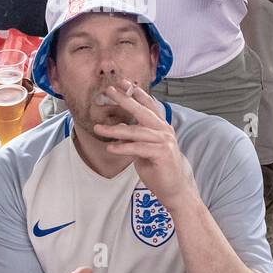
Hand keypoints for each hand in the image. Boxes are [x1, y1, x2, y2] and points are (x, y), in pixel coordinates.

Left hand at [92, 83, 197, 208]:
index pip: (149, 105)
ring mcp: (164, 141)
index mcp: (161, 127)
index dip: (137, 93)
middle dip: (125, 99)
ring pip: (135, 131)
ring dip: (114, 130)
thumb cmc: (158, 169)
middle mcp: (164, 130)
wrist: (175, 189)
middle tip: (110, 90)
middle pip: (142, 111)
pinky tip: (110, 148)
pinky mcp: (162, 153)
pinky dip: (122, 147)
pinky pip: (138, 147)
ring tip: (98, 128)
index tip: (124, 83)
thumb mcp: (143, 150)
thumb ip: (135, 138)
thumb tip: (118, 130)